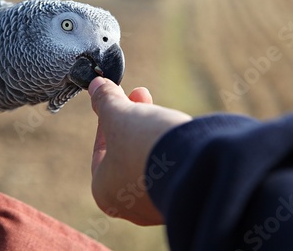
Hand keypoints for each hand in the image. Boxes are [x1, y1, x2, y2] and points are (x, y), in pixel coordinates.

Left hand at [88, 77, 191, 224]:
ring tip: (163, 110)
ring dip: (154, 132)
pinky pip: (174, 170)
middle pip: (127, 153)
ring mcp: (158, 206)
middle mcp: (130, 206)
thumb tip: (96, 86)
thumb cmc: (145, 145)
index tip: (116, 96)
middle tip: (141, 93)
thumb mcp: (119, 115)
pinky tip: (180, 132)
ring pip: (152, 161)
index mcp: (105, 191)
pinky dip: (173, 149)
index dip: (108, 117)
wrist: (196, 168)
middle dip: (134, 119)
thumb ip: (105, 100)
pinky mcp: (185, 200)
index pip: (101, 149)